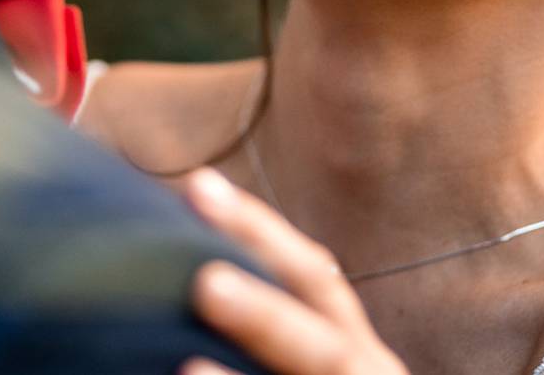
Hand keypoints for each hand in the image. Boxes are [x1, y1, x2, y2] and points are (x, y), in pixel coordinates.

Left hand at [180, 167, 410, 374]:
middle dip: (266, 314)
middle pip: (324, 348)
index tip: (198, 187)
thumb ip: (275, 324)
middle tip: (202, 281)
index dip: (259, 230)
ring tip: (186, 366)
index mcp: (356, 352)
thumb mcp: (310, 357)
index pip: (313, 279)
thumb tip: (186, 266)